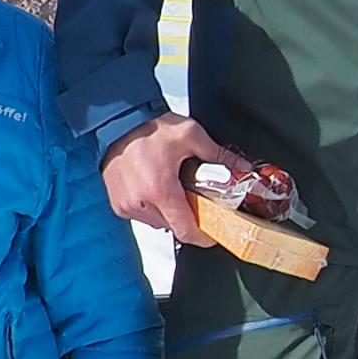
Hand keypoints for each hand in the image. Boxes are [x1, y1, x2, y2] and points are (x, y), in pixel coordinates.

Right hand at [103, 113, 241, 241]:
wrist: (116, 122)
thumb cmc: (147, 129)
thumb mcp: (190, 135)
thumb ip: (218, 154)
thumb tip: (241, 167)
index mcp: (160, 191)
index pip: (186, 231)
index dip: (203, 236)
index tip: (212, 233)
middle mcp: (141, 203)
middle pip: (174, 226)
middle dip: (187, 215)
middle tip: (194, 196)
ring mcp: (127, 206)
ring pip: (158, 222)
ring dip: (169, 211)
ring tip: (173, 187)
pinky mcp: (119, 205)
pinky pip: (143, 215)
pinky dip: (153, 206)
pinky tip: (156, 186)